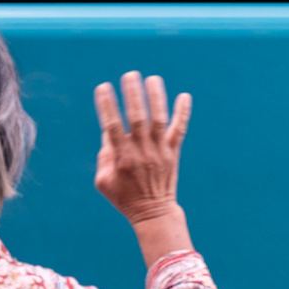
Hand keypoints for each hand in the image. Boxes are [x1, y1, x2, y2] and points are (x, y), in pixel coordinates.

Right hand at [94, 71, 190, 225]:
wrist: (154, 213)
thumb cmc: (124, 197)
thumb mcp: (103, 181)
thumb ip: (104, 156)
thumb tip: (108, 132)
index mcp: (121, 158)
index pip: (112, 127)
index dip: (107, 105)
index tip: (103, 87)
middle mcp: (142, 152)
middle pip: (137, 119)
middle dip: (133, 95)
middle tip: (130, 75)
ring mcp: (160, 152)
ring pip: (159, 120)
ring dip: (156, 98)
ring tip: (153, 78)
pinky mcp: (173, 153)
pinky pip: (180, 130)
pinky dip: (183, 113)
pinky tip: (185, 96)